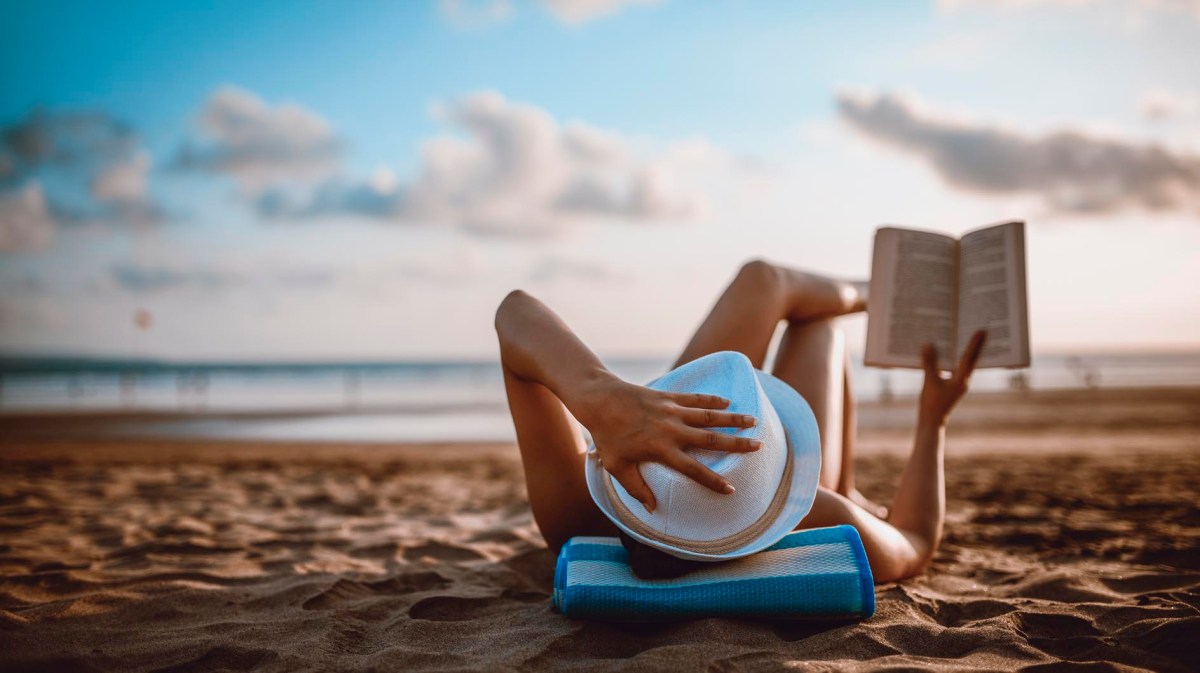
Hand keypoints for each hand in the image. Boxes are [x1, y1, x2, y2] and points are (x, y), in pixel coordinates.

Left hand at [571, 376, 760, 512]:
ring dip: (733, 418)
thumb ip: (636, 489)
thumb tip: (653, 509)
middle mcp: (672, 430)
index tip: (731, 489)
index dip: (713, 481)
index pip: (693, 470)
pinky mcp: (669, 396)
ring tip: (753, 421)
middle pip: (711, 439)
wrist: (599, 400)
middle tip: (758, 446)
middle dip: (737, 444)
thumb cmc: (606, 436)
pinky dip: (713, 400)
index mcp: (661, 450)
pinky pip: (696, 398)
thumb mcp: (617, 467)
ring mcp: (672, 411)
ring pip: (709, 416)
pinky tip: (727, 402)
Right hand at [919, 330, 985, 424]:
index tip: (981, 331)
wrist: (931, 422)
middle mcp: (963, 381)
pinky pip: (957, 368)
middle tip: (982, 331)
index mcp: (961, 380)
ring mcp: (959, 384)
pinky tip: (951, 353)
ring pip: (965, 364)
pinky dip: (956, 359)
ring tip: (970, 338)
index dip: (974, 344)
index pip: (969, 358)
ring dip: (967, 352)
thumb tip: (928, 344)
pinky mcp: (953, 386)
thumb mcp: (929, 381)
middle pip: (971, 360)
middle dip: (976, 345)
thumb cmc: (931, 403)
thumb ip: (929, 362)